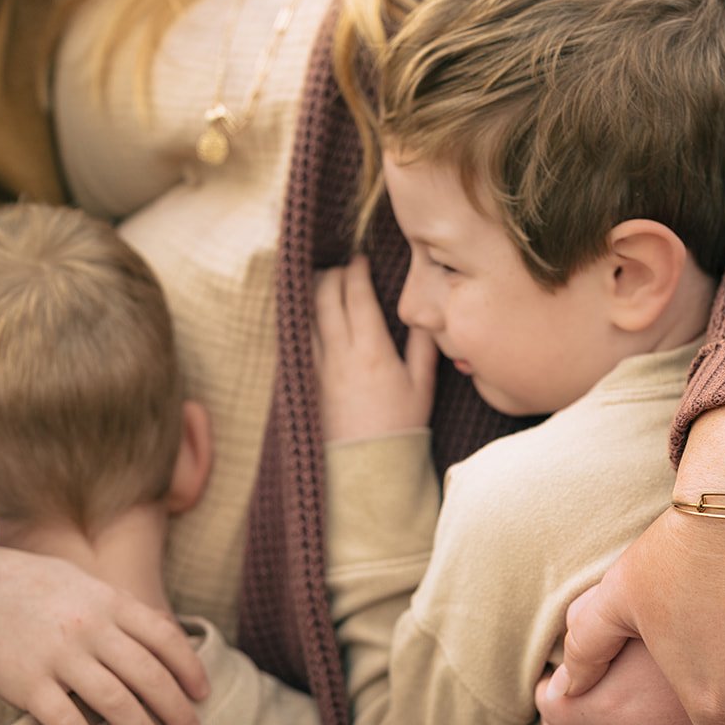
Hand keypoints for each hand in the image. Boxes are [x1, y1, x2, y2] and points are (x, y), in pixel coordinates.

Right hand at [0, 546, 211, 724]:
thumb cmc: (26, 583)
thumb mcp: (80, 580)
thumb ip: (117, 605)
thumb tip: (160, 632)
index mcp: (108, 601)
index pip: (164, 637)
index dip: (189, 669)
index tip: (203, 695)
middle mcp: (90, 629)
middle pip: (148, 676)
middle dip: (176, 711)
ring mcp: (59, 656)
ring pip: (116, 703)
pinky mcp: (27, 683)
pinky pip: (66, 724)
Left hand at [313, 254, 437, 442]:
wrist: (368, 466)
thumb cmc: (400, 427)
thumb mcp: (421, 385)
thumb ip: (421, 346)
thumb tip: (423, 315)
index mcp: (371, 350)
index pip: (356, 296)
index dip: (356, 272)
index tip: (358, 258)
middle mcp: (340, 354)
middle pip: (325, 299)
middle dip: (330, 275)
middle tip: (339, 266)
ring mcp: (320, 368)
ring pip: (307, 318)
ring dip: (311, 294)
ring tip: (318, 281)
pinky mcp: (309, 382)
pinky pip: (301, 341)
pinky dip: (303, 322)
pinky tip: (307, 316)